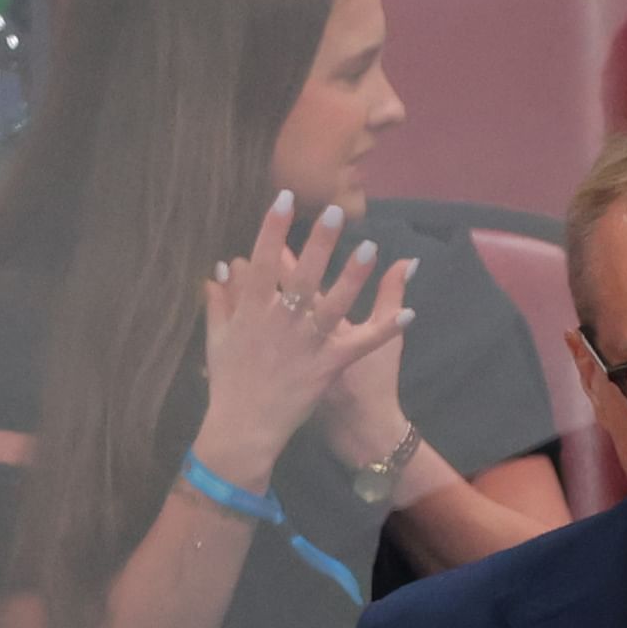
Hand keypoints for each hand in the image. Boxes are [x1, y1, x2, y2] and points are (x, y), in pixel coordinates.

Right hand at [189, 193, 415, 493]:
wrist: (242, 429)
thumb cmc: (228, 383)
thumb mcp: (216, 340)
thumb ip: (218, 302)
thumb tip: (220, 268)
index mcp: (252, 313)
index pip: (261, 261)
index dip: (273, 228)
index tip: (285, 198)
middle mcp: (280, 324)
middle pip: (302, 276)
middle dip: (319, 243)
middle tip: (336, 212)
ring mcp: (305, 345)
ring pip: (333, 304)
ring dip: (353, 276)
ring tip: (371, 248)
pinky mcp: (326, 367)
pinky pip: (361, 345)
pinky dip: (385, 330)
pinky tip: (410, 313)